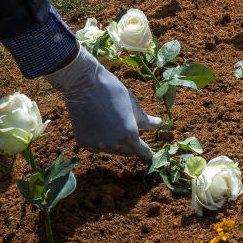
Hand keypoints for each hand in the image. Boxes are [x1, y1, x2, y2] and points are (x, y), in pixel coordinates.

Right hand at [44, 46, 161, 161]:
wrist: (83, 84)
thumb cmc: (113, 92)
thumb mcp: (134, 106)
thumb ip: (147, 121)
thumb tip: (159, 125)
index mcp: (129, 136)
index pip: (143, 153)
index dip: (148, 155)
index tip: (152, 158)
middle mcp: (113, 145)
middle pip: (128, 151)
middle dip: (131, 143)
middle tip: (128, 126)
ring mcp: (97, 146)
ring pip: (112, 149)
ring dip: (115, 141)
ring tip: (111, 120)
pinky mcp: (83, 143)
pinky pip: (97, 146)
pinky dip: (100, 139)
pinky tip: (98, 123)